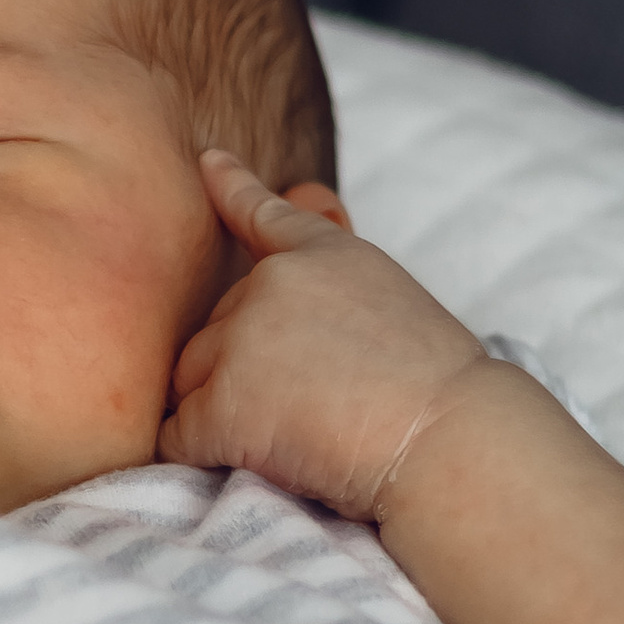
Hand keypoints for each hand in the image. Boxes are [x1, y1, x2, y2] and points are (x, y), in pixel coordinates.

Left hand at [157, 151, 488, 523]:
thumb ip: (333, 275)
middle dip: (240, 371)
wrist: (447, 439)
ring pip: (188, 382)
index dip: (231, 188)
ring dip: (221, 412)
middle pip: (211, 332)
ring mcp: (239, 344)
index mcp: (320, 254)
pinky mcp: (220, 408)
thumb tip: (292, 226)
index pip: (262, 215)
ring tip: (298, 432)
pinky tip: (255, 460)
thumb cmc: (438, 386)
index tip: (208, 163)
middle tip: (319, 403)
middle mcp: (270, 285)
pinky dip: (202, 454)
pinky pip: (176, 435)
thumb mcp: (393, 298)